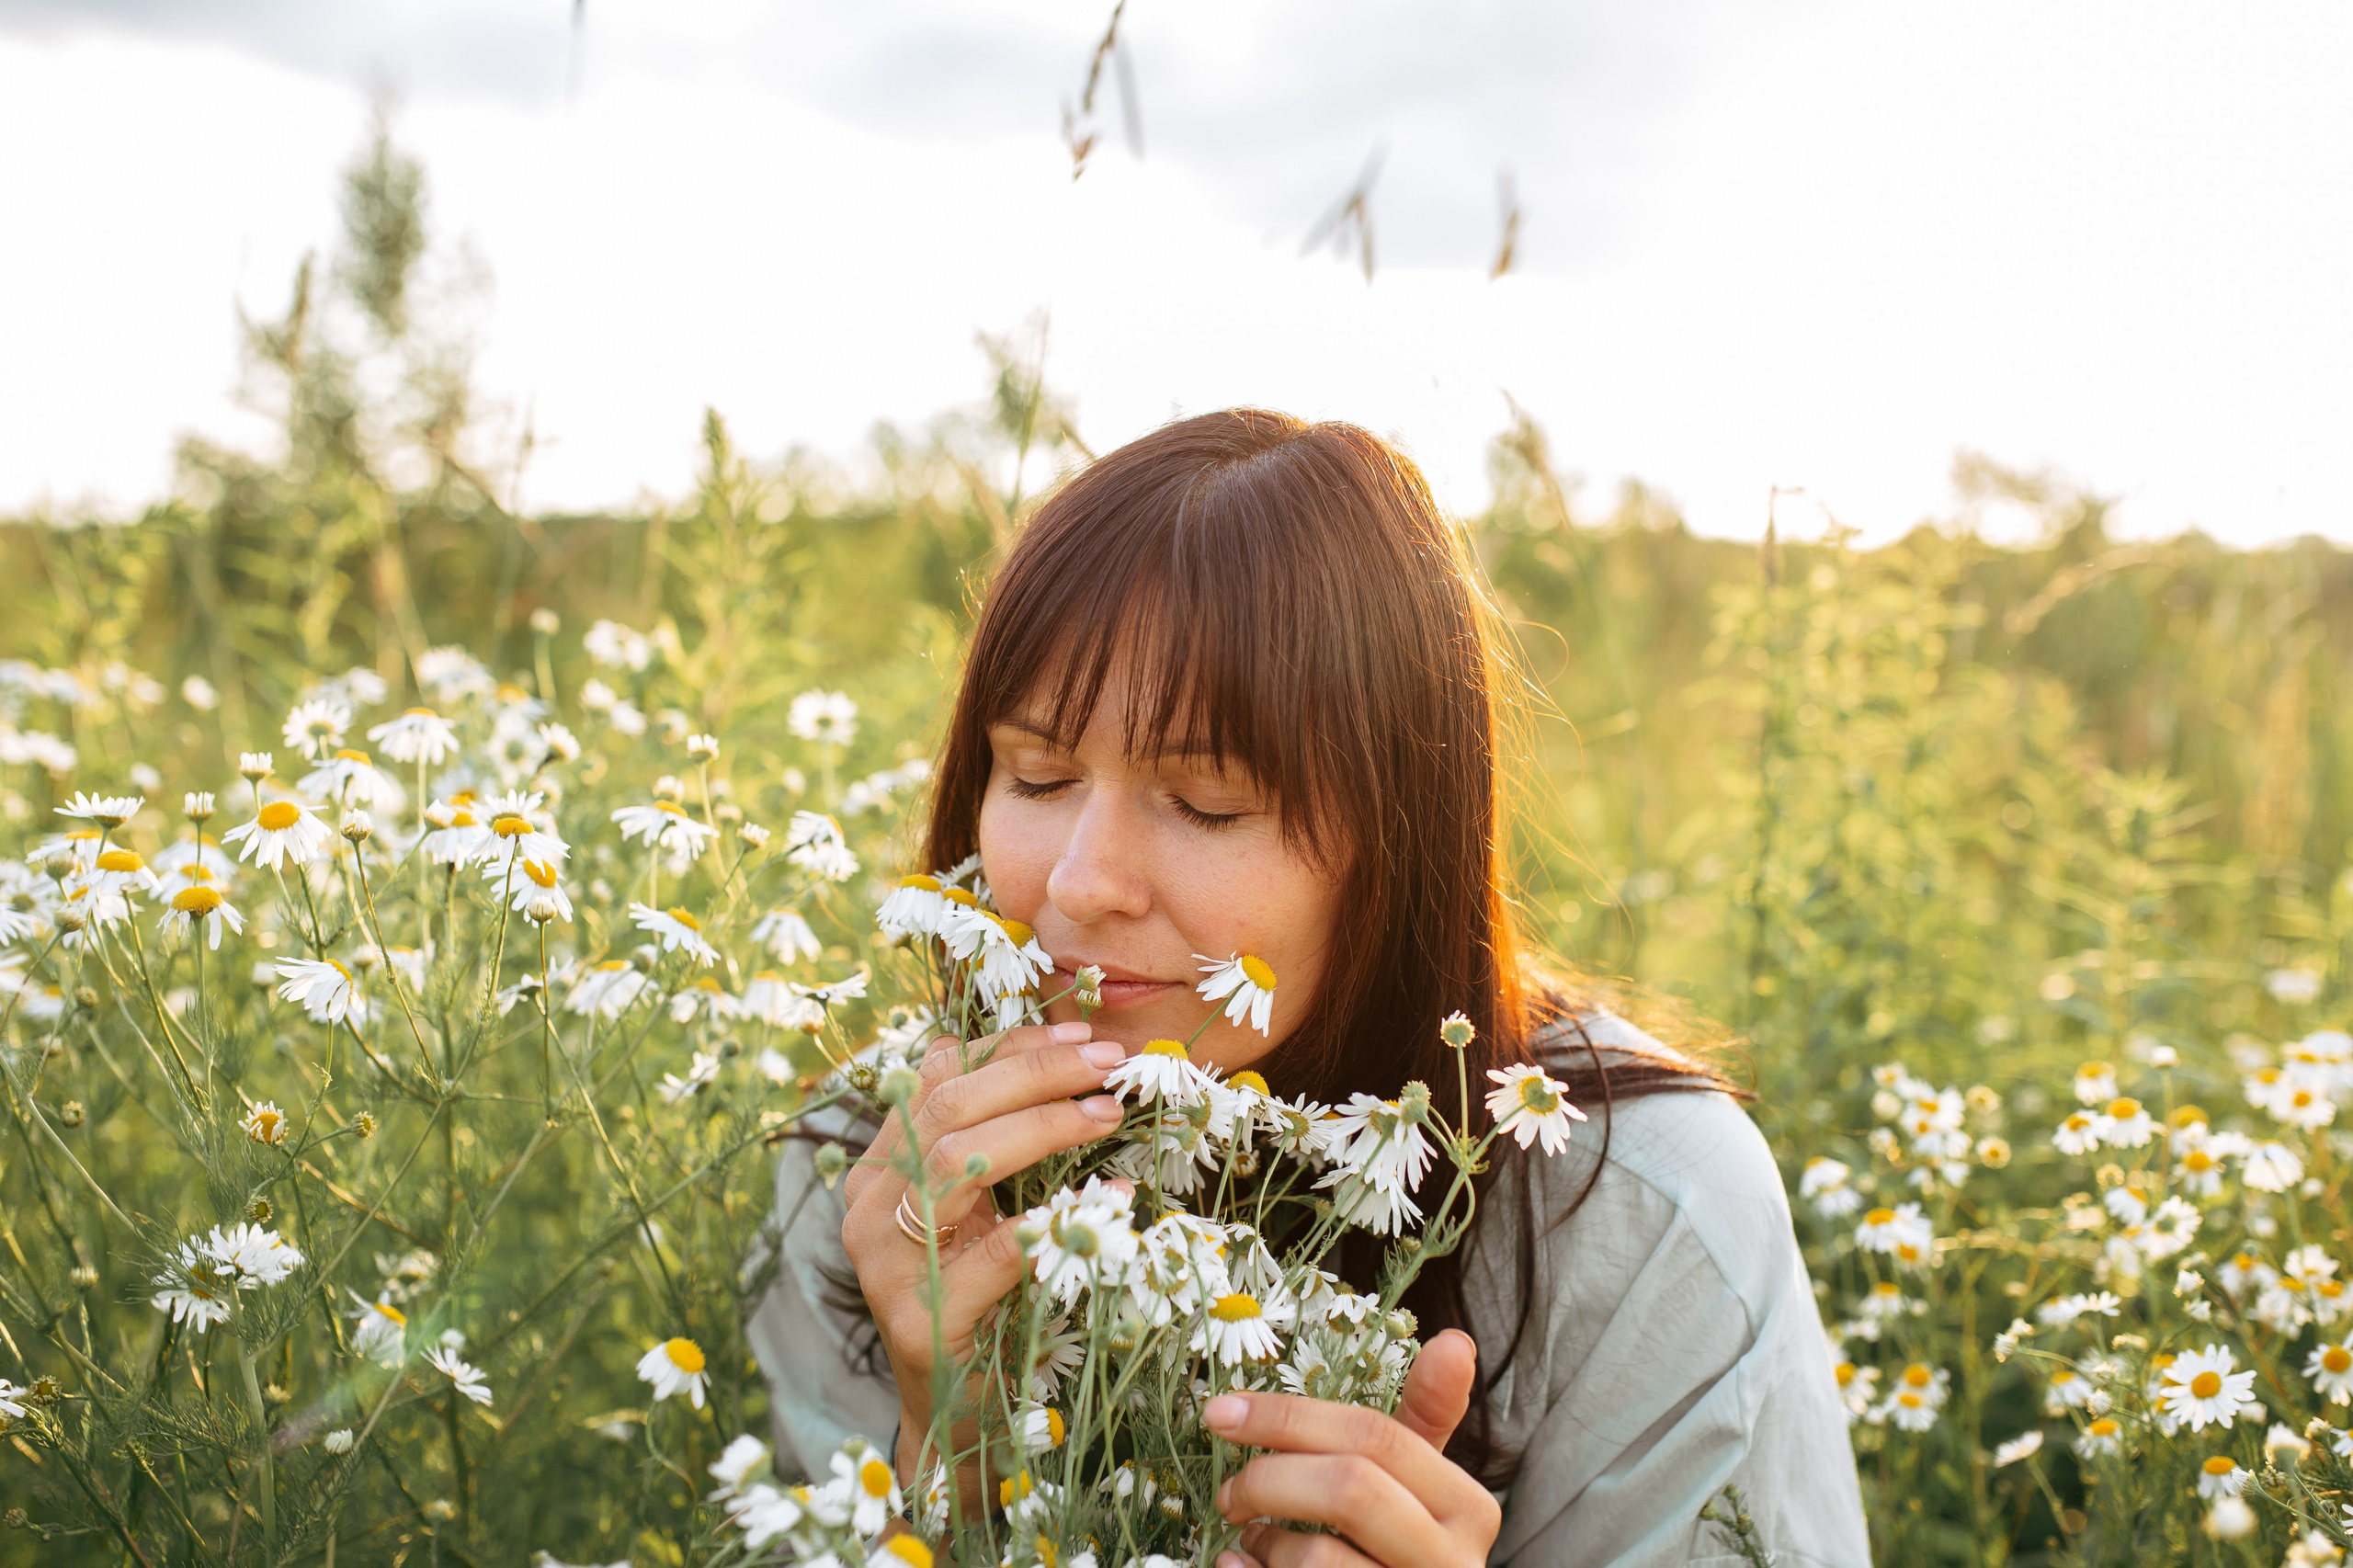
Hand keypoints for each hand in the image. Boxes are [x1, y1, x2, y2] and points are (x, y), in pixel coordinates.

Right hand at [839, 1020, 1126, 1477]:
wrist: (955, 1414)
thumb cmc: (982, 1298)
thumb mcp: (982, 1208)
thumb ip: (997, 1138)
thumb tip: (1057, 1053)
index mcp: (880, 1166)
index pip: (937, 1075)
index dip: (1011, 1046)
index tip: (1084, 1035)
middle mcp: (870, 1205)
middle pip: (946, 1106)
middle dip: (1035, 1073)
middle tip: (1109, 1063)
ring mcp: (888, 1263)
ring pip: (957, 1162)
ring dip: (1042, 1127)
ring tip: (1108, 1114)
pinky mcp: (923, 1318)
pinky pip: (995, 1254)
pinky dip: (1059, 1220)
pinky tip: (1115, 1201)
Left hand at [1206, 1329, 1499, 1567]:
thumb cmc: (1399, 1551)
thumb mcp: (1415, 1487)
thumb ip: (1424, 1419)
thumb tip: (1457, 1340)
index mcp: (1466, 1507)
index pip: (1377, 1437)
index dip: (1290, 1417)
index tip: (1221, 1412)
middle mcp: (1453, 1561)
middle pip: (1350, 1488)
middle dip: (1270, 1479)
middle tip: (1228, 1490)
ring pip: (1320, 1557)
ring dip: (1265, 1540)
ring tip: (1249, 1536)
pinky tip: (1242, 1565)